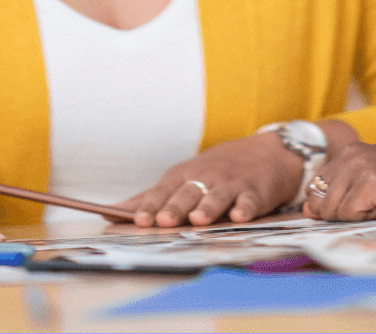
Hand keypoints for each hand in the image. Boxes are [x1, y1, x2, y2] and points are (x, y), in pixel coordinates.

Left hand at [122, 133, 299, 226]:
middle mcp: (205, 178)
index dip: (151, 205)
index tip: (138, 220)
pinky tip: (239, 216)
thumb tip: (109, 213)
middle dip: (175, 206)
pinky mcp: (255, 193)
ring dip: (207, 207)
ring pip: (217, 196)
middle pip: (188, 193)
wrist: (266, 154)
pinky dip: (245, 208)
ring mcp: (231, 185)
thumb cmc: (214, 171)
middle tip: (163, 220)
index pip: (163, 190)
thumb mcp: (181, 178)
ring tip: (197, 219)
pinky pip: (249, 201)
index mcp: (184, 176)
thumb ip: (148, 198)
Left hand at [303, 143, 375, 221]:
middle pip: (320, 201)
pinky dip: (366, 218)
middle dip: (341, 214)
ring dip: (356, 217)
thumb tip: (307, 209)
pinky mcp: (372, 182)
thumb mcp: (371, 188)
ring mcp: (361, 165)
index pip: (314, 188)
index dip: (331, 206)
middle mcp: (351, 154)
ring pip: (332, 210)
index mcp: (349, 152)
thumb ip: (340, 194)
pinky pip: (349, 214)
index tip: (360, 206)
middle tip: (374, 206)